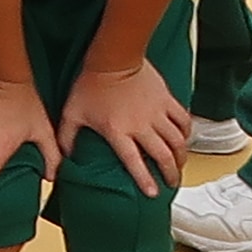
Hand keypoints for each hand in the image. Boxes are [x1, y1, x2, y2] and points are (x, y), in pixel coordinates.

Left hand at [63, 56, 191, 196]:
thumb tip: (64, 158)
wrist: (113, 58)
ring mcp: (157, 113)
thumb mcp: (72, 113)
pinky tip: (185, 139)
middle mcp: (141, 126)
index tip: (153, 193)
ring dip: (181, 156)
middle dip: (170, 173)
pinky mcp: (166, 100)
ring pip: (177, 141)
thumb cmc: (90, 85)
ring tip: (180, 166)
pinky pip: (183, 120)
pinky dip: (187, 132)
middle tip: (172, 184)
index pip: (134, 162)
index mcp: (118, 132)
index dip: (145, 180)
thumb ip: (67, 137)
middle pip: (163, 156)